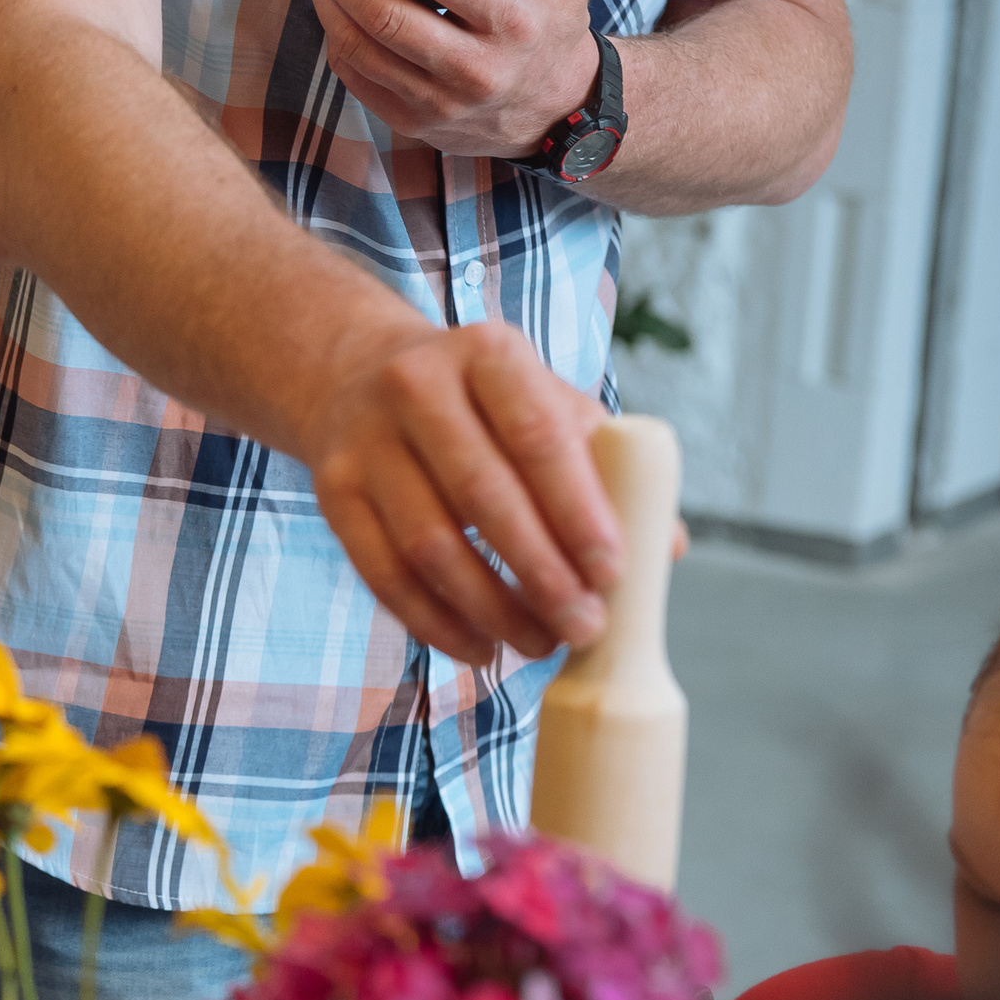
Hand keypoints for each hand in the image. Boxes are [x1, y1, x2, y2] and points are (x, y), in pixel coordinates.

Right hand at [306, 318, 619, 665]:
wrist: (355, 376)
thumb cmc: (477, 402)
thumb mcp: (540, 400)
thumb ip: (601, 463)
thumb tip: (666, 544)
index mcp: (487, 354)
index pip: (538, 436)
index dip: (577, 511)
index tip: (613, 573)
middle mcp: (416, 387)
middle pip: (482, 495)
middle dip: (540, 574)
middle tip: (584, 627)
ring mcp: (365, 442)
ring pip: (429, 545)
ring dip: (490, 608)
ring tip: (538, 643)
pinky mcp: (332, 493)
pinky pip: (383, 574)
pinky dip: (434, 622)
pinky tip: (478, 646)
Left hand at [310, 0, 598, 159]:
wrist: (553, 114)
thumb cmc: (551, 34)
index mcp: (511, 21)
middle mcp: (473, 67)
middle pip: (384, 14)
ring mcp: (438, 101)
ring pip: (360, 48)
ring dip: (330, 2)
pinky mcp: (411, 121)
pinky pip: (355, 77)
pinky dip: (336, 38)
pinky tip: (335, 9)